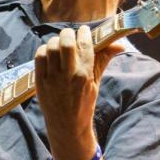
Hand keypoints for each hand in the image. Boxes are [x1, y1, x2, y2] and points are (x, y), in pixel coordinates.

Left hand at [34, 26, 123, 159]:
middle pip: (65, 42)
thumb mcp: (96, 83)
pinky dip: (44, 50)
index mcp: (84, 76)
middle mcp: (67, 76)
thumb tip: (119, 44)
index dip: (84, 33)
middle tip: (72, 36)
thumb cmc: (84, 104)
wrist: (67, 127)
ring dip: (56, 41)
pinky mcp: (39, 81)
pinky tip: (50, 53)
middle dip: (69, 34)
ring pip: (51, 47)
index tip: (84, 31)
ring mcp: (51, 78)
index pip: (84, 45)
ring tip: (61, 45)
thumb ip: (103, 60)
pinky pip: (39, 56)